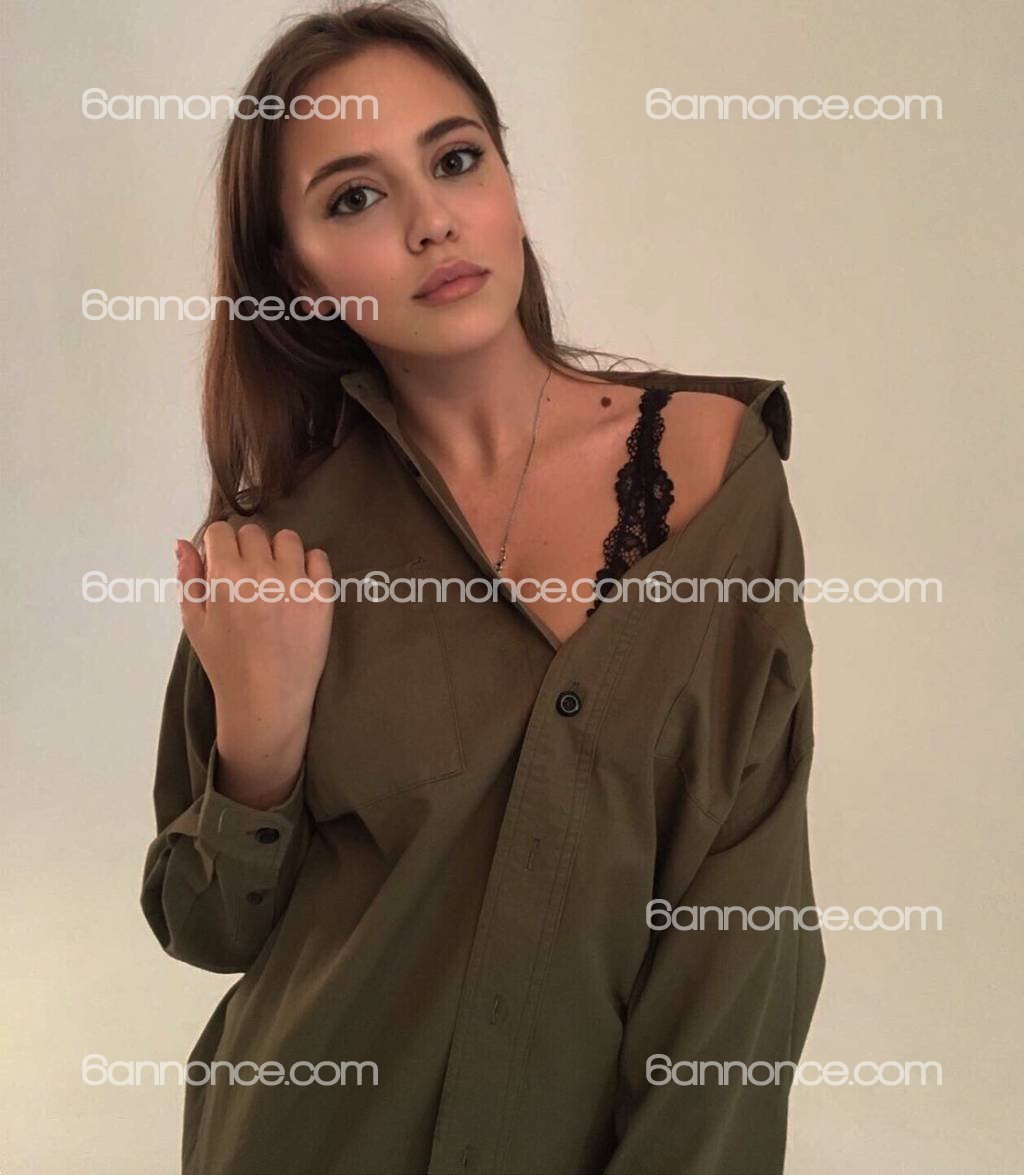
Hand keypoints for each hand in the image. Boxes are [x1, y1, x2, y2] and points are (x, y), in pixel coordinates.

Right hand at [174, 521, 333, 803]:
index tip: (224, 563)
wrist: (266, 698)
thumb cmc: (226, 662)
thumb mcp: (194, 622)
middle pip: (253, 532)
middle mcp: (261, 573)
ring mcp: (295, 583)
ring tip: (275, 580)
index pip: (221, 530)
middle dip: (247, 549)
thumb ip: (188, 578)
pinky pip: (319, 558)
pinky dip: (309, 565)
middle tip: (248, 579)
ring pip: (288, 539)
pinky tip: (298, 586)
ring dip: (279, 552)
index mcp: (225, 577)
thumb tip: (184, 542)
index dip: (219, 546)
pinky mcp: (322, 596)